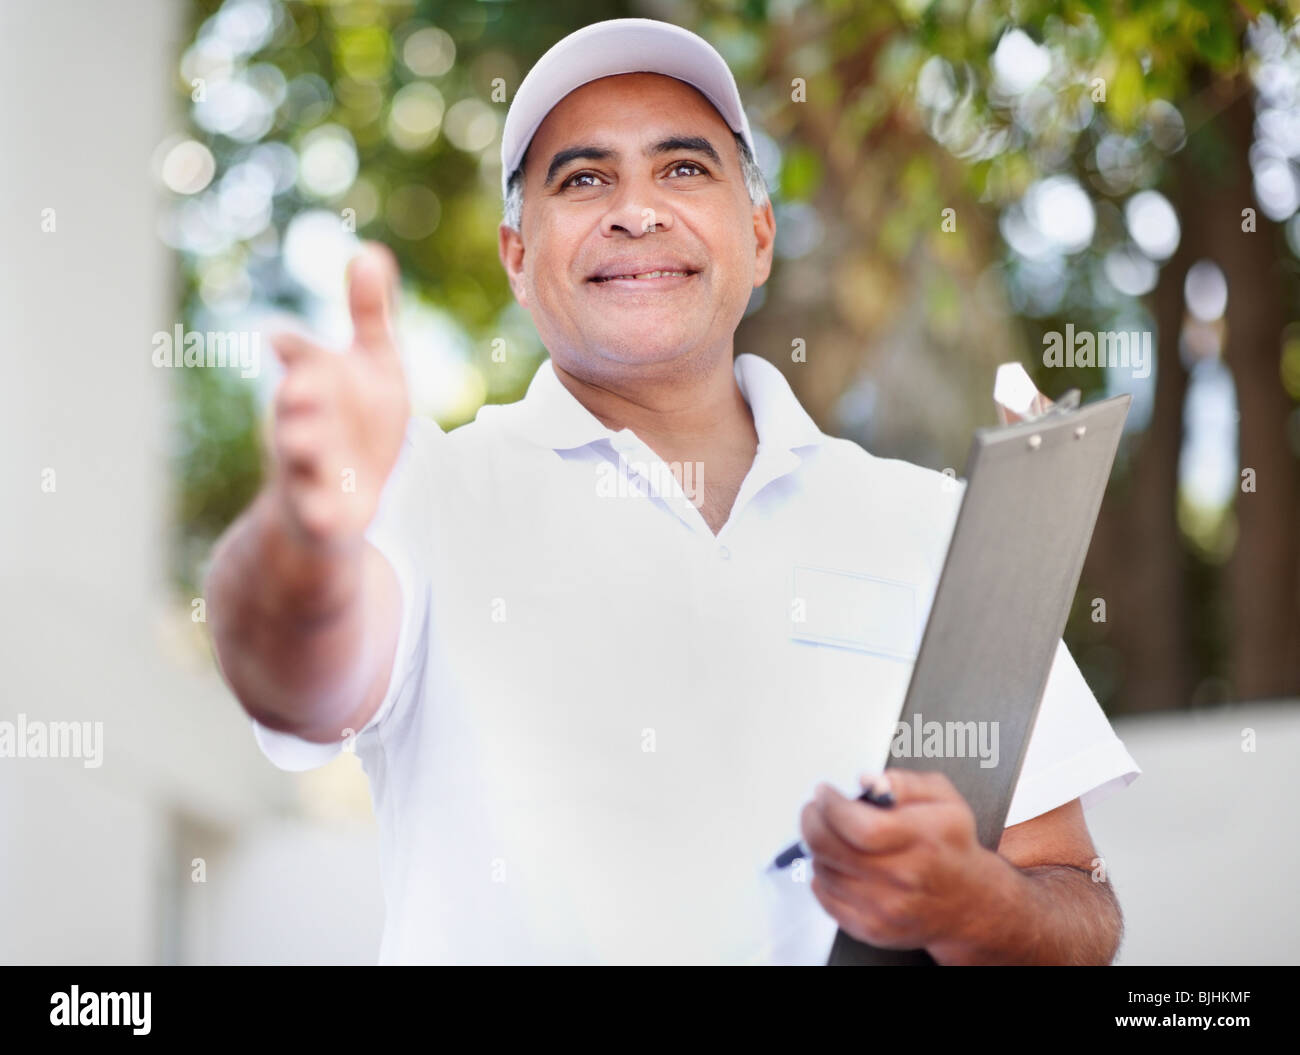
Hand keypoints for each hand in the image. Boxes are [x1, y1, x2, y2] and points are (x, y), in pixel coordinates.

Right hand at [268, 242, 408, 548]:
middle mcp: (303, 421)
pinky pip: (316, 514)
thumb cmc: (356, 426)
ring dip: (302, 447)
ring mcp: (307, 468)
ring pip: (297, 455)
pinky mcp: (319, 513)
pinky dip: (320, 512)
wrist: (338, 504)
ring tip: (307, 443)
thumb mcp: (373, 369)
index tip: (279, 339)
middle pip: (295, 403)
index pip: (304, 357)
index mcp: (314, 382)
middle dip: (297, 394)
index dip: (297, 349)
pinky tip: (333, 515)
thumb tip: (370, 251)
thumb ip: (370, 316)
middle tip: (301, 385)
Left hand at [800, 770, 998, 950]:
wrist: (969, 903)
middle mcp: (903, 877)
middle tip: (815, 809)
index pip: (861, 827)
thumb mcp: (944, 799)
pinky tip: (838, 864)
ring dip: (819, 848)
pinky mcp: (871, 929)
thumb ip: (906, 783)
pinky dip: (823, 876)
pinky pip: (825, 898)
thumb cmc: (951, 846)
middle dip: (812, 820)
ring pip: (823, 871)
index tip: (825, 793)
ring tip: (834, 837)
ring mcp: (885, 908)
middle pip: (831, 848)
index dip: (832, 806)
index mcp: (921, 840)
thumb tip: (870, 782)